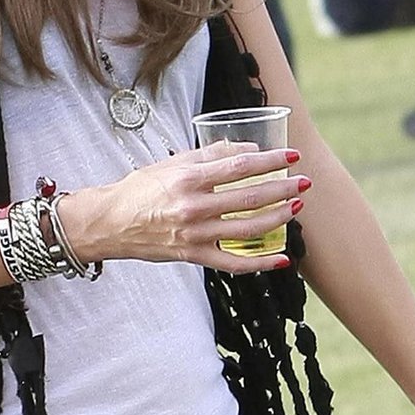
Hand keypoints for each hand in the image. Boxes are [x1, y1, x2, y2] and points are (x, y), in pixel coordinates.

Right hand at [60, 141, 307, 274]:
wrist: (110, 223)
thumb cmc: (141, 189)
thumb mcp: (171, 163)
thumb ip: (209, 155)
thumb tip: (247, 150)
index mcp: (188, 179)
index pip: (239, 167)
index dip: (269, 161)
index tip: (291, 157)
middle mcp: (193, 207)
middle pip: (250, 198)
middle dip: (282, 189)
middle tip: (303, 182)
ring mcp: (195, 235)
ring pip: (248, 229)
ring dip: (278, 218)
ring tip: (296, 208)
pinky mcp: (193, 256)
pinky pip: (234, 263)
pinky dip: (260, 264)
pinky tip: (282, 259)